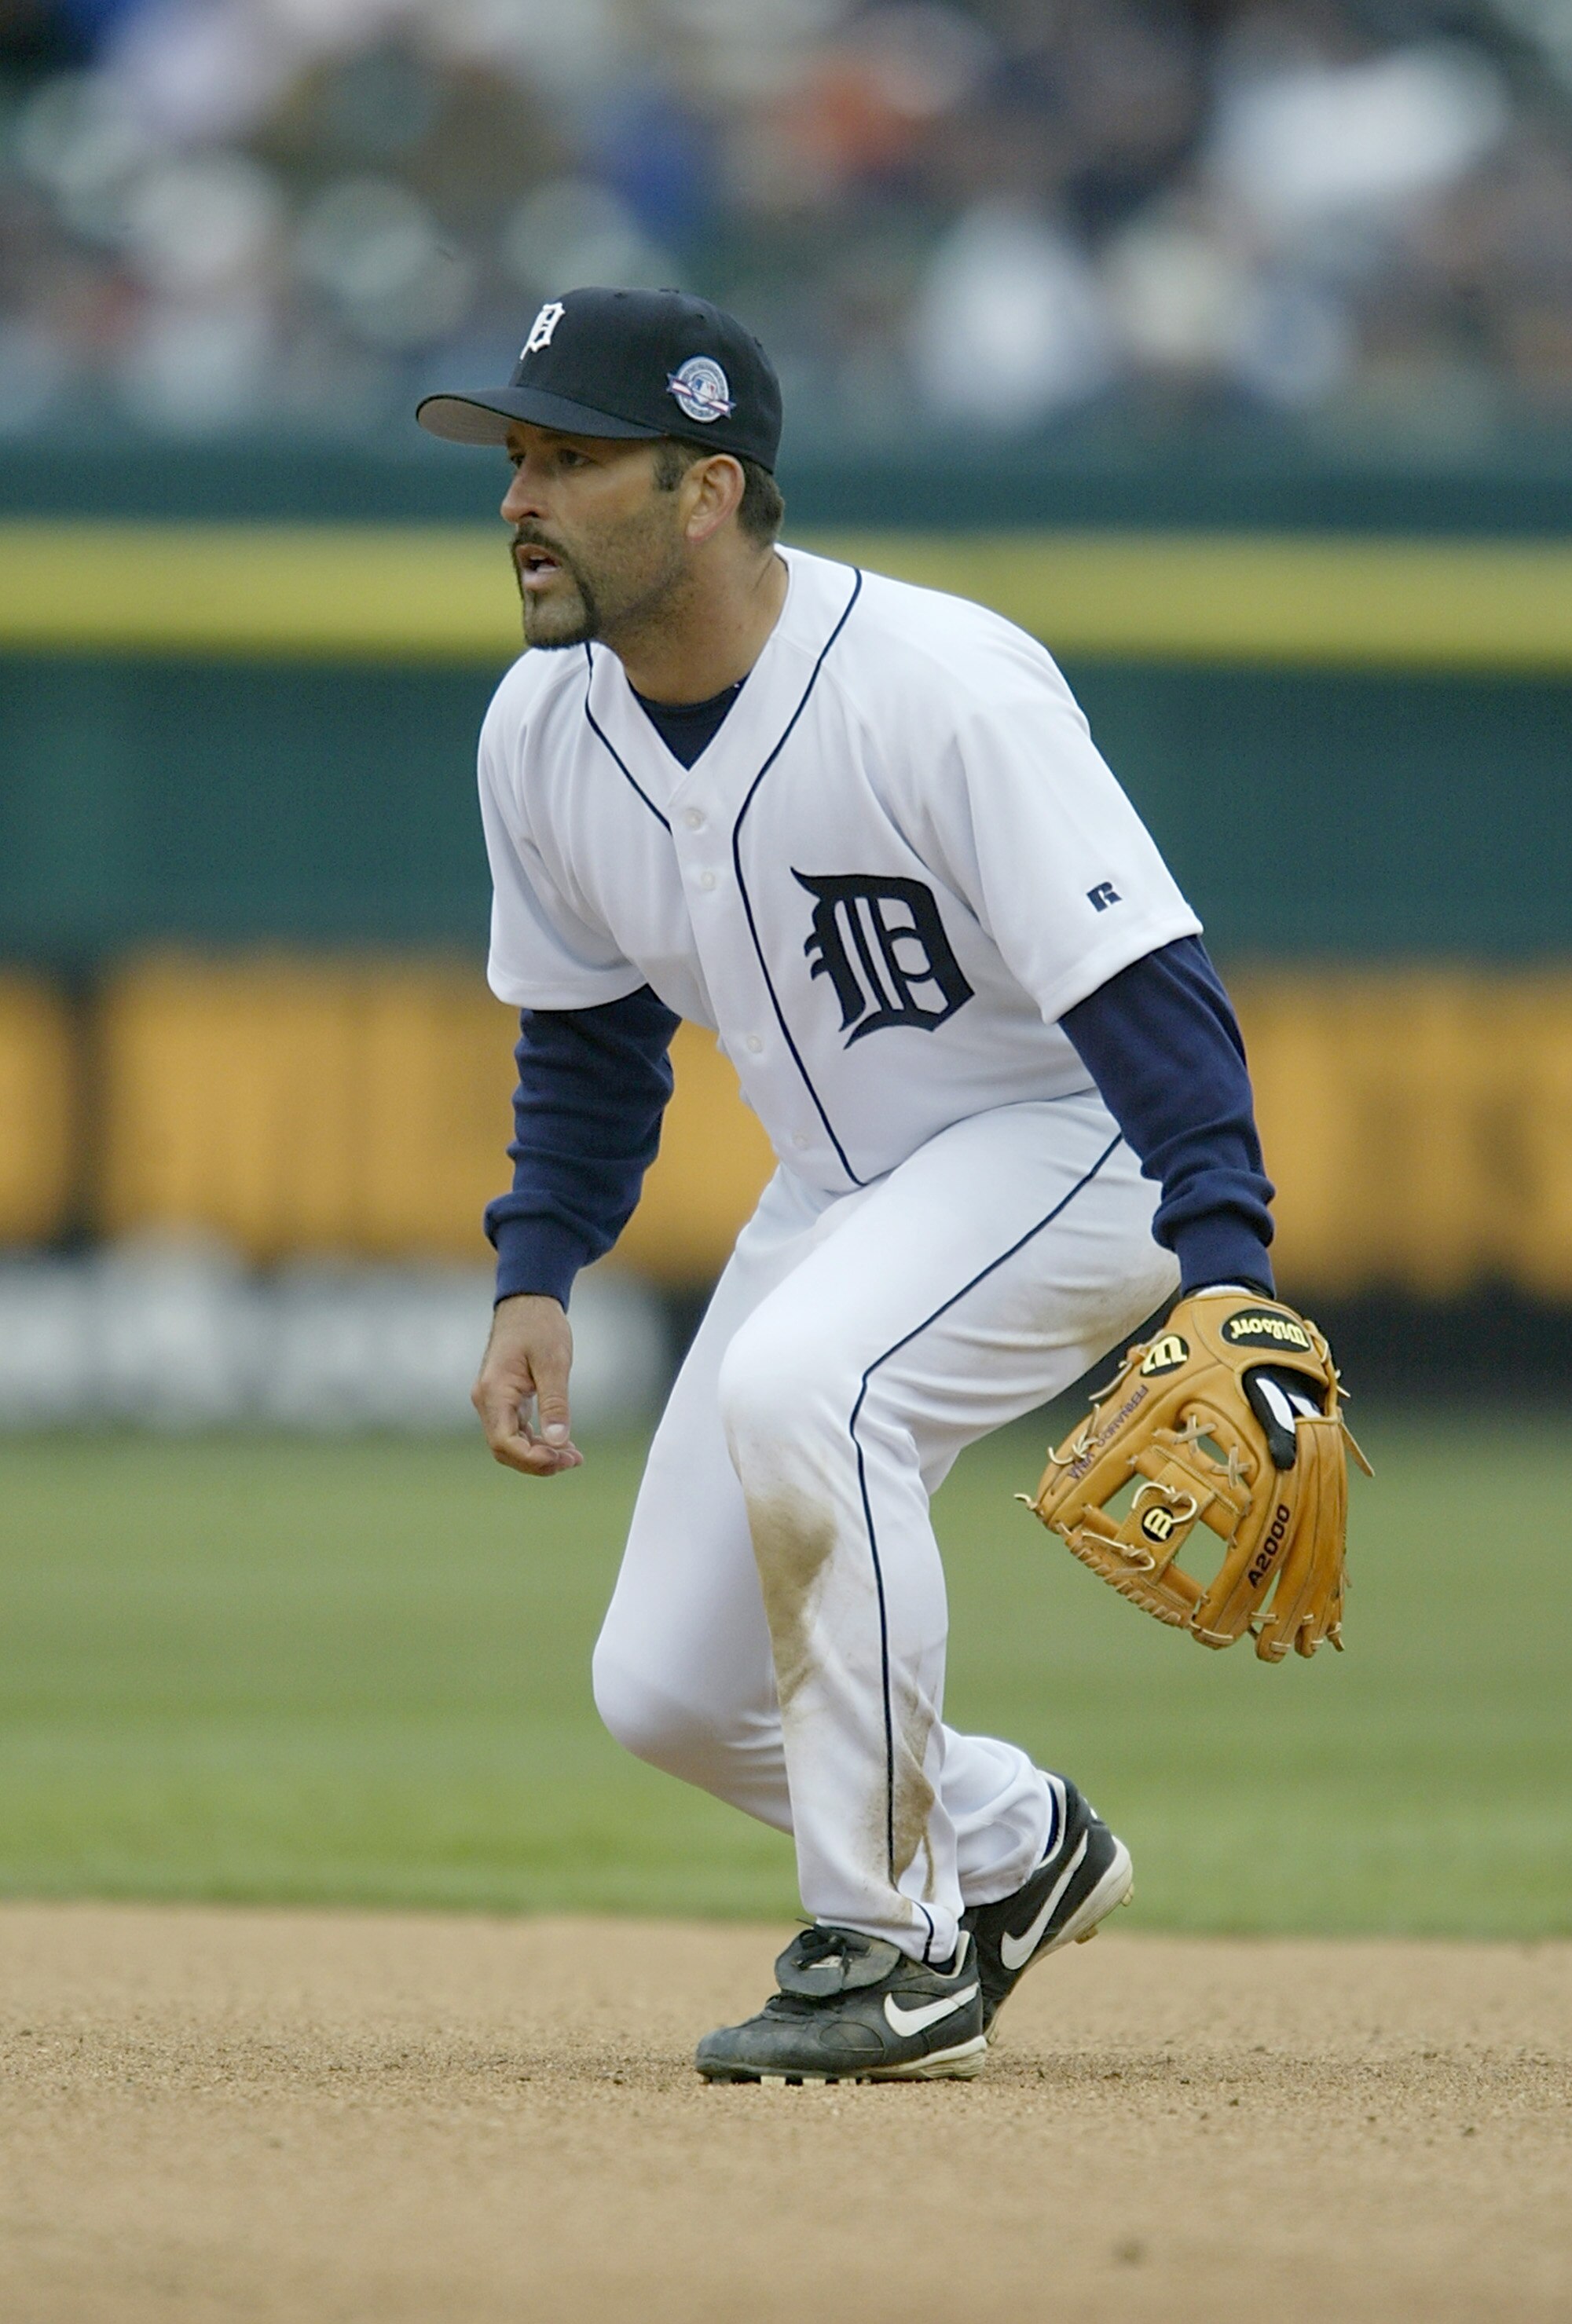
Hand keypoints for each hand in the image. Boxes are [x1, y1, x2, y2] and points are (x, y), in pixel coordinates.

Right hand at [471, 1293, 583, 1476]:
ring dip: (540, 1455)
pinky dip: (538, 1442)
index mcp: (494, 1392)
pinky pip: (517, 1431)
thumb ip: (555, 1403)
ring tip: (573, 1457)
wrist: (527, 1303)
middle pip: (506, 1449)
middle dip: (539, 1462)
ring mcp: (494, 1402)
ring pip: (511, 1443)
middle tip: (573, 1461)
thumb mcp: (554, 1363)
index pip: (504, 1442)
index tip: (562, 1459)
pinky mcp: (505, 1400)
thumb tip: (559, 1441)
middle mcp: (487, 1400)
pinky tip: (562, 1445)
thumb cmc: (539, 1326)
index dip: (531, 1459)